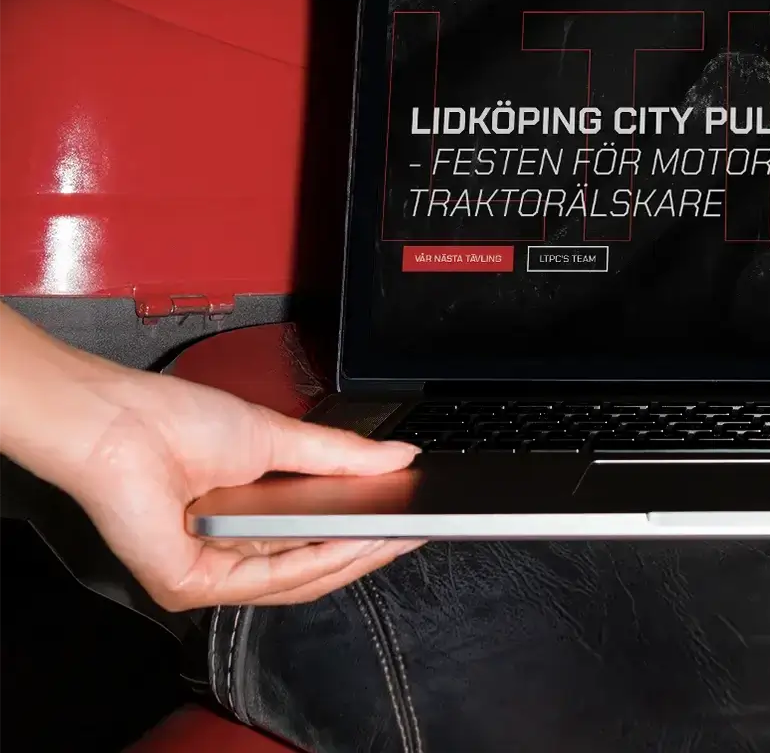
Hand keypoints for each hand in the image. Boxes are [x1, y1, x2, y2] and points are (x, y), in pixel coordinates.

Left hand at [0, 303, 426, 611]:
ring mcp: (207, 575)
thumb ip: (341, 456)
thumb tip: (399, 457)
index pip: (314, 543)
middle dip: (368, 551)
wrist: (120, 420)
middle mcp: (226, 556)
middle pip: (312, 569)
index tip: (410, 518)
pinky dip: (314, 560)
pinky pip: (266, 579)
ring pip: (295, 580)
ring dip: (351, 557)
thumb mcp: (278, 437)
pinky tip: (350, 541)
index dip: (365, 535)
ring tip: (394, 534)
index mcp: (245, 523)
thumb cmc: (176, 421)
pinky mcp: (191, 584)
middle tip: (414, 531)